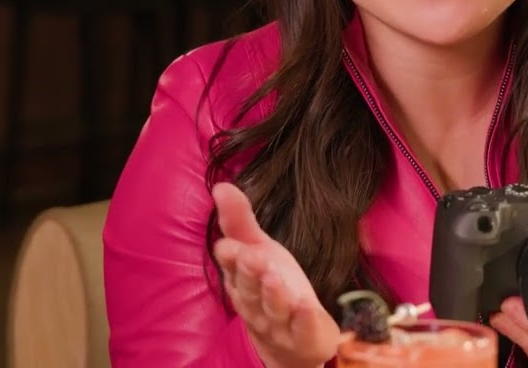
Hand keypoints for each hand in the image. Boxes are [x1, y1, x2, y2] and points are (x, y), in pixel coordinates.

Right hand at [212, 182, 341, 367]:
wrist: (290, 343)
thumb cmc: (270, 288)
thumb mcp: (258, 250)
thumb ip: (240, 221)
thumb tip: (221, 185)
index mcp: (242, 280)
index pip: (232, 267)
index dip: (231, 257)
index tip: (230, 245)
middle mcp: (256, 302)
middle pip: (250, 288)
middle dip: (250, 273)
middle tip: (252, 257)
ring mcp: (278, 321)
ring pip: (272, 308)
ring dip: (272, 294)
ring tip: (274, 278)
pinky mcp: (303, 335)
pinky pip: (302, 328)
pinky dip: (303, 319)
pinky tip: (306, 307)